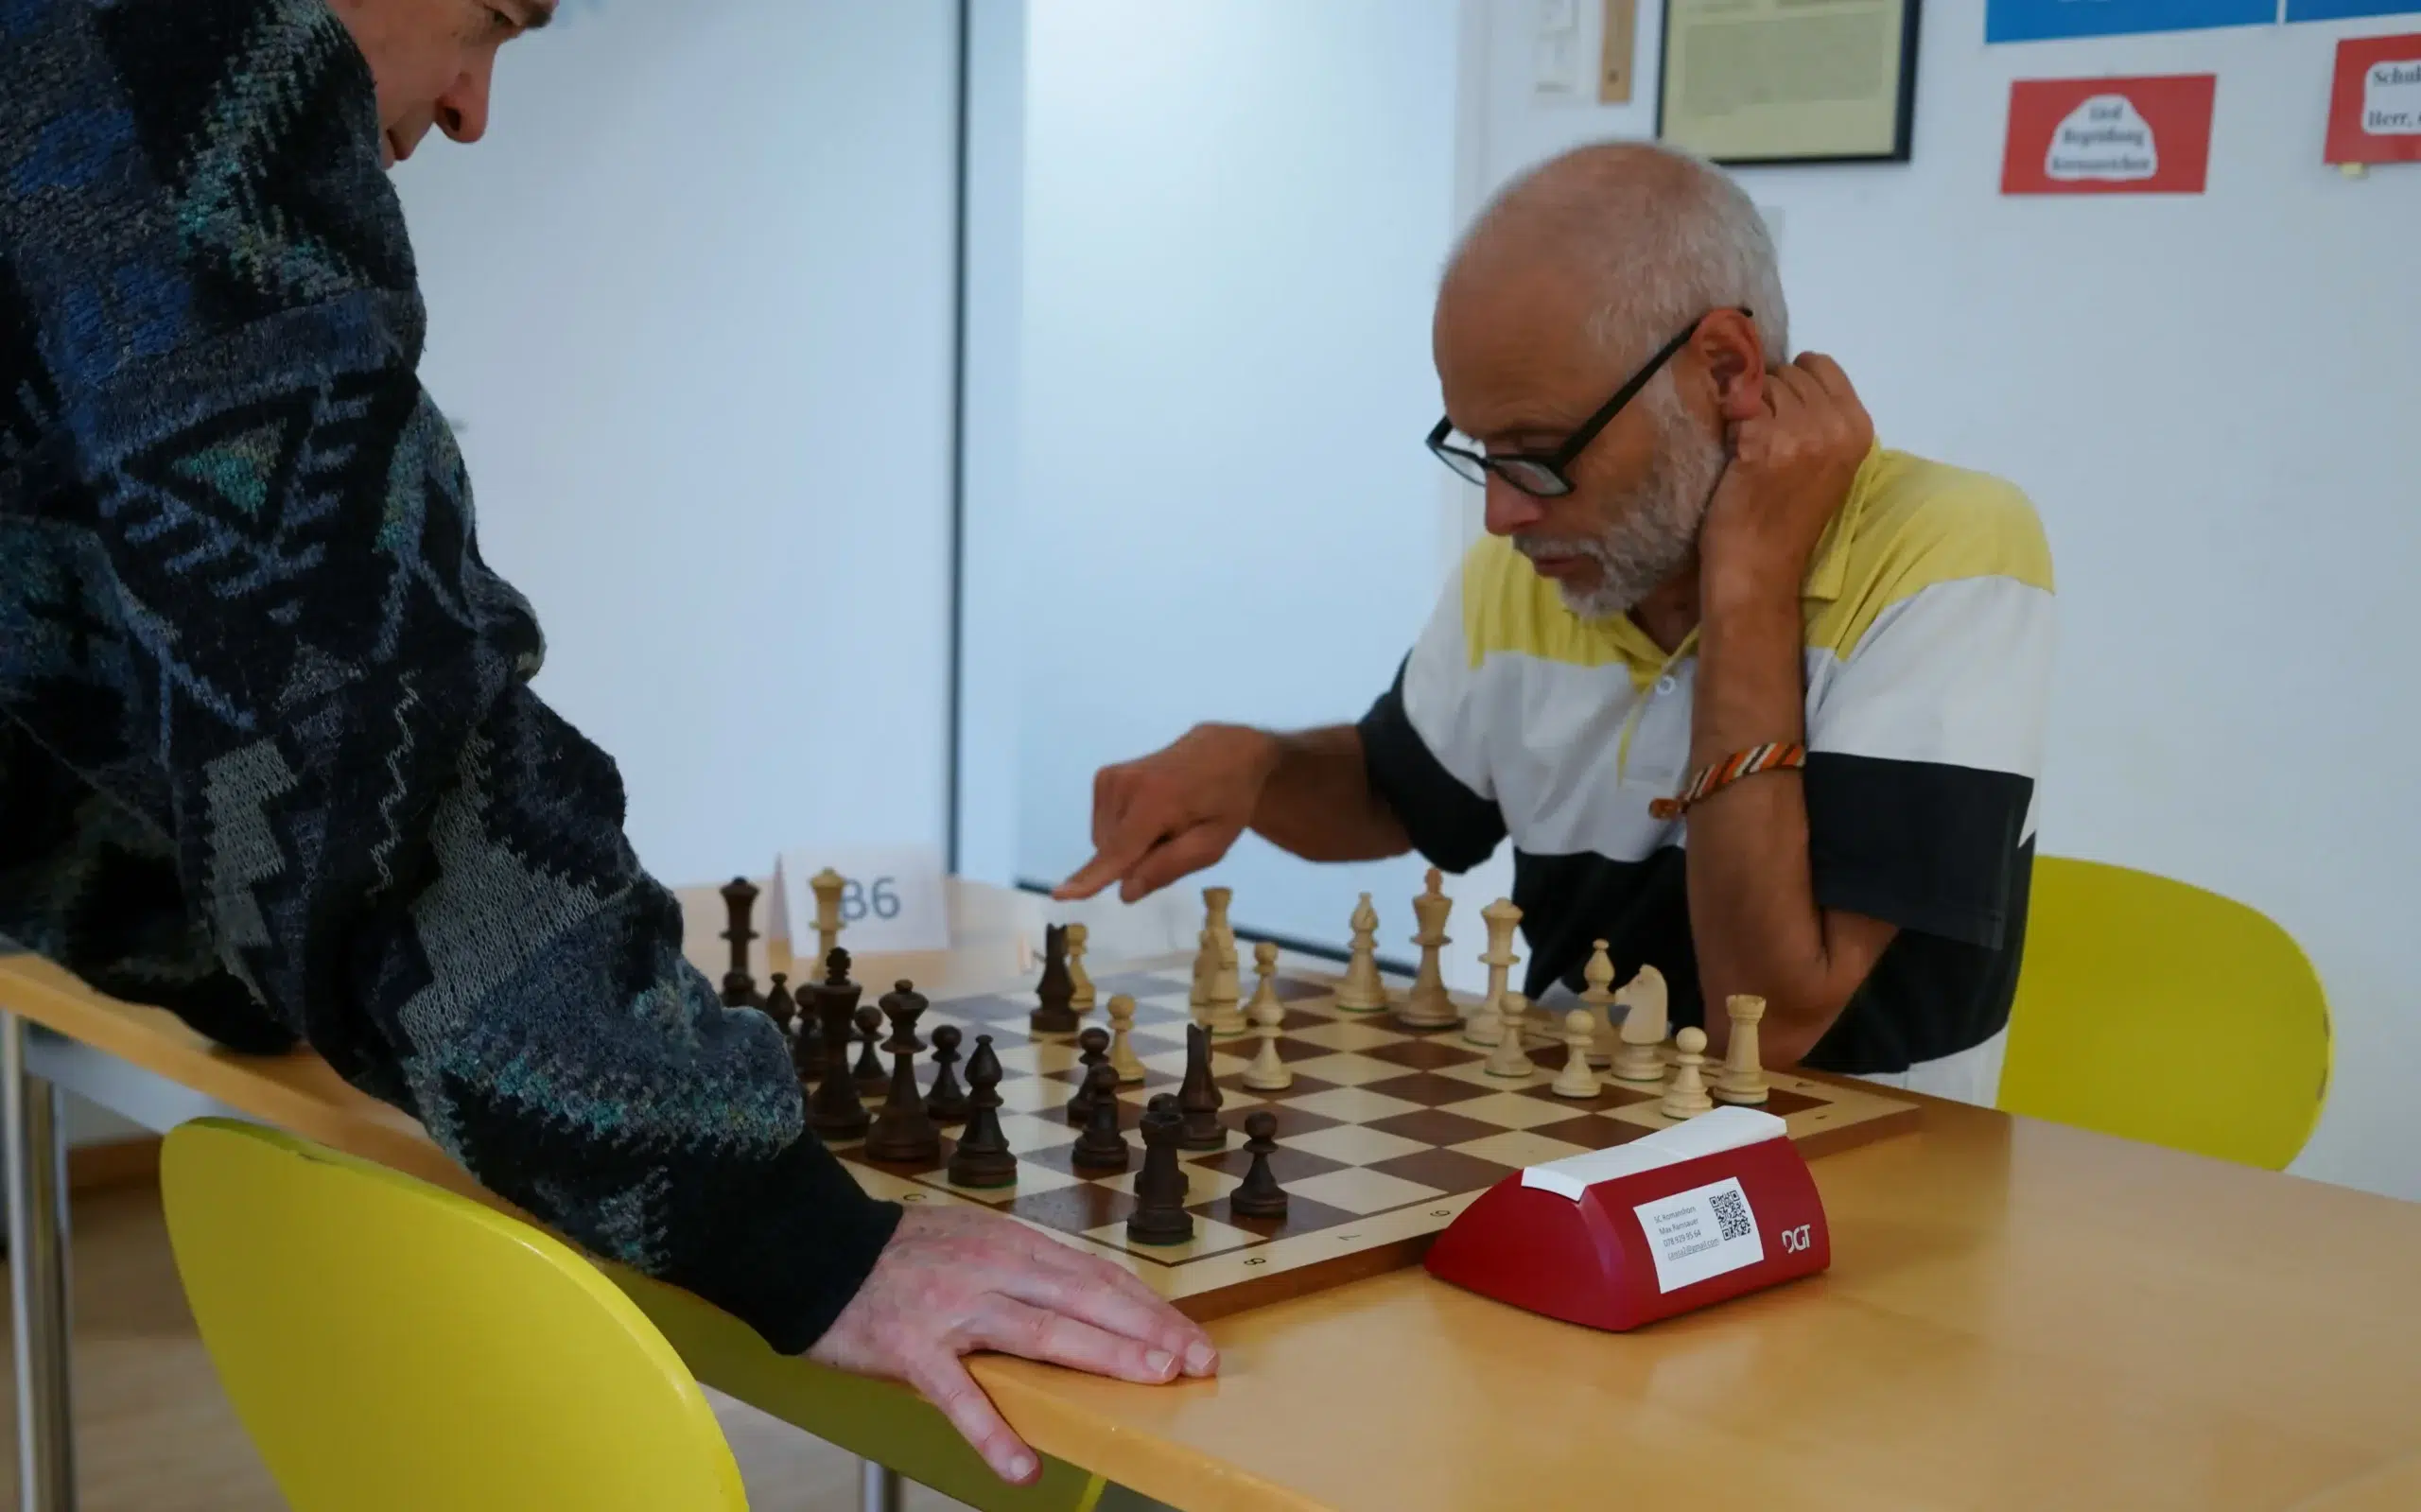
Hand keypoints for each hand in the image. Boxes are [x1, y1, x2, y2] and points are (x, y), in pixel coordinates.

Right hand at [807, 1205, 1216, 1483]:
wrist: (816, 1251)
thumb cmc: (899, 1256)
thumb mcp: (973, 1244)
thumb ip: (1023, 1272)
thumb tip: (1084, 1304)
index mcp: (1011, 1245)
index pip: (1096, 1276)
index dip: (1148, 1307)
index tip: (1192, 1337)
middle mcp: (992, 1269)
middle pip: (1085, 1298)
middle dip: (1146, 1329)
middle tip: (1194, 1360)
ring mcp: (955, 1308)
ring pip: (1041, 1332)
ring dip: (1101, 1354)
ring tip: (1150, 1380)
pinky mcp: (913, 1349)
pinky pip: (960, 1397)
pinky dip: (992, 1433)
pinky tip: (1021, 1467)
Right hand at [1052, 724, 1277, 902]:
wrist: (1224, 752)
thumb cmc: (1227, 801)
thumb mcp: (1213, 844)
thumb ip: (1169, 867)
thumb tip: (1125, 892)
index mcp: (1157, 799)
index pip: (1119, 850)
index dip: (1090, 879)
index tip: (1059, 895)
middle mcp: (1124, 784)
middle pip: (1112, 853)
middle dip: (1138, 859)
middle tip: (1176, 837)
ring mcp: (1110, 778)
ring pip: (1105, 843)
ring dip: (1133, 846)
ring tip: (1167, 822)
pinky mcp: (1104, 778)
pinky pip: (1104, 828)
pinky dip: (1125, 831)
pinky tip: (1152, 813)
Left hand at [1699, 353, 1872, 601]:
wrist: (1761, 568)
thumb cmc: (1788, 517)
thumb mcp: (1827, 462)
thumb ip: (1819, 417)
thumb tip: (1785, 372)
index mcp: (1858, 427)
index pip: (1821, 365)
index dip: (1792, 383)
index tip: (1779, 415)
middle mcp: (1835, 423)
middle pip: (1788, 372)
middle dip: (1768, 395)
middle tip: (1760, 439)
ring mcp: (1800, 430)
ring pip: (1760, 384)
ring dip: (1746, 408)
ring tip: (1747, 449)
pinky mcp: (1761, 440)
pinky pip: (1736, 404)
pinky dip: (1728, 424)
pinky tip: (1733, 455)